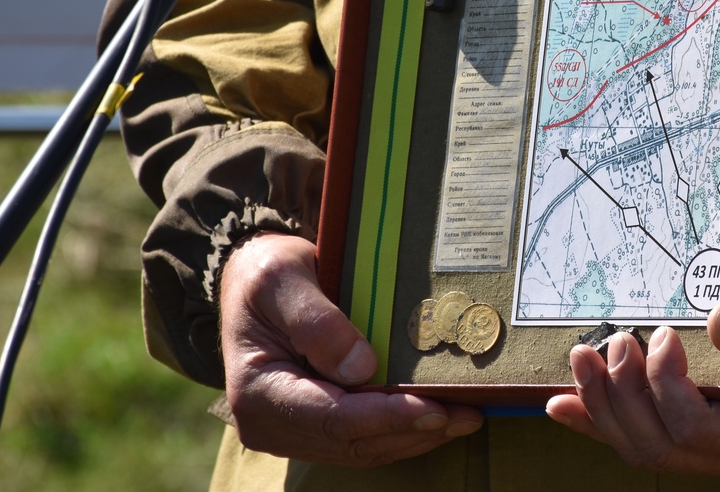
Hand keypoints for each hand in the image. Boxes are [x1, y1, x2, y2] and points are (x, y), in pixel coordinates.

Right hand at [219, 232, 482, 466]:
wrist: (251, 281)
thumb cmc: (265, 273)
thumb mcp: (281, 278)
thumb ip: (316, 321)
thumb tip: (362, 368)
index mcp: (257, 392)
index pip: (332, 417)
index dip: (386, 416)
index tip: (434, 407)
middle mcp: (270, 424)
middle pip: (353, 441)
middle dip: (413, 430)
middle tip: (468, 414)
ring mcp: (292, 431)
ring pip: (362, 447)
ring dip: (415, 435)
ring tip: (465, 416)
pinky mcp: (313, 426)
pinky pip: (361, 438)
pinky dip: (400, 429)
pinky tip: (437, 416)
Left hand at [545, 269, 719, 478]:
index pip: (696, 430)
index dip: (665, 386)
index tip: (662, 335)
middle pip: (659, 446)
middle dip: (622, 396)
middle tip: (613, 342)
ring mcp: (714, 446)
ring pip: (640, 446)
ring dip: (602, 405)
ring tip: (583, 357)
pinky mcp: (694, 427)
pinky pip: (638, 435)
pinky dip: (597, 420)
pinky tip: (563, 405)